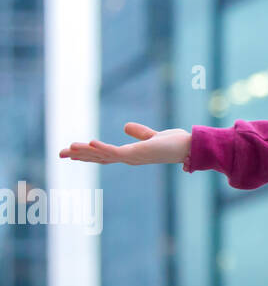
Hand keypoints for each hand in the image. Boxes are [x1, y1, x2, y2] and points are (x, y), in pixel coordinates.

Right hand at [59, 123, 190, 165]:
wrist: (188, 147)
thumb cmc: (174, 143)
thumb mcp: (152, 136)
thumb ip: (139, 133)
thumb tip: (125, 126)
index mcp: (130, 154)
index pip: (104, 155)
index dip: (88, 153)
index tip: (71, 152)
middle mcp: (128, 158)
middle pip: (98, 157)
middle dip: (79, 156)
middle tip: (60, 154)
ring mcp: (131, 157)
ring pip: (102, 155)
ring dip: (85, 152)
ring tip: (68, 149)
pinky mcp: (136, 153)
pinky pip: (115, 152)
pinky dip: (102, 148)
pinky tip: (90, 142)